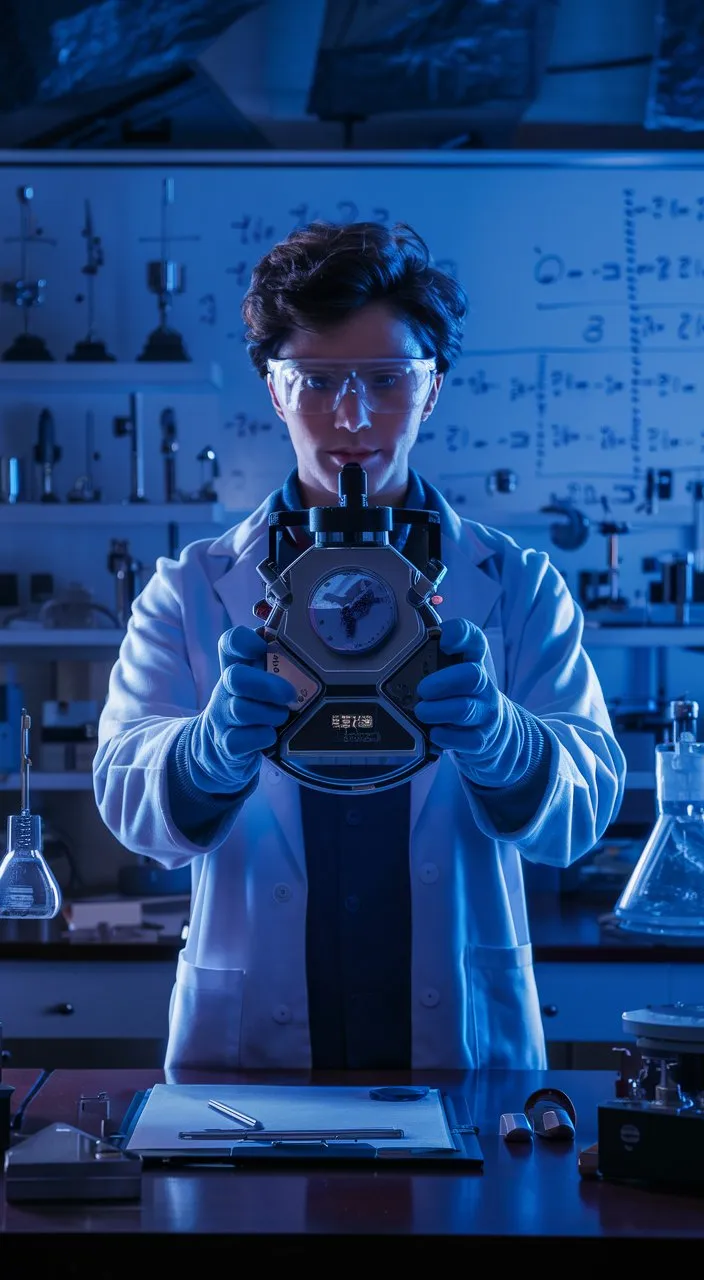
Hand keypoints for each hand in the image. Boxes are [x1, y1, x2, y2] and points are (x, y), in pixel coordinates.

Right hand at [185, 625, 296, 793]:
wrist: (221, 747)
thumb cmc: (252, 705)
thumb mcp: (259, 680)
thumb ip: (277, 660)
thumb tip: (302, 640)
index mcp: (236, 666)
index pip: (231, 642)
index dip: (247, 641)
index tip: (264, 648)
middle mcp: (226, 689)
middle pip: (235, 677)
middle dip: (267, 685)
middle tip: (289, 694)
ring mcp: (223, 717)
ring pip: (241, 710)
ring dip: (271, 714)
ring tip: (282, 716)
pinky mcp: (227, 743)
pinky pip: (242, 740)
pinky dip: (262, 737)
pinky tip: (271, 735)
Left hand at [414, 617, 539, 787]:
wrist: (495, 730)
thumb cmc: (461, 694)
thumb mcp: (452, 671)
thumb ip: (430, 655)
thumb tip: (399, 646)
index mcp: (474, 661)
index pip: (473, 638)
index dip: (458, 635)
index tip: (443, 641)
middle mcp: (484, 685)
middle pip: (472, 676)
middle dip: (443, 682)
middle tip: (423, 689)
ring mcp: (485, 713)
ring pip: (464, 710)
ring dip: (437, 711)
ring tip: (421, 711)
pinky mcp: (481, 739)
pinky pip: (464, 740)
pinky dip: (445, 737)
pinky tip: (434, 732)